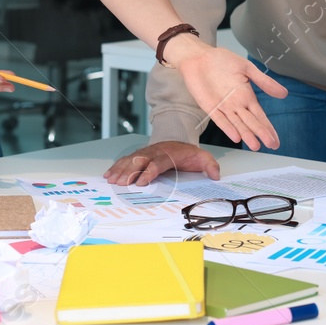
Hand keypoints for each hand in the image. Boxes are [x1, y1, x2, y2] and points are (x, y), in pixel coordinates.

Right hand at [104, 141, 220, 187]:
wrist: (178, 141)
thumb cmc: (188, 154)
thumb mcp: (202, 158)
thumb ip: (210, 166)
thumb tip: (216, 175)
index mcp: (169, 154)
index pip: (157, 163)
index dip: (149, 172)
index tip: (141, 182)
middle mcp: (154, 152)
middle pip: (140, 161)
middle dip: (129, 172)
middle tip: (120, 183)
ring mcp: (145, 153)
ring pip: (130, 160)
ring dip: (120, 170)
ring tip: (111, 180)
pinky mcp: (139, 156)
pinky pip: (126, 160)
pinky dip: (116, 166)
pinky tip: (108, 174)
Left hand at [167, 38, 286, 150]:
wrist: (199, 56)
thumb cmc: (222, 60)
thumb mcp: (247, 68)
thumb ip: (264, 82)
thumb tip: (284, 93)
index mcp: (247, 96)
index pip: (260, 116)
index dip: (268, 128)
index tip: (275, 140)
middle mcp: (237, 105)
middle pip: (251, 122)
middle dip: (262, 133)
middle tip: (272, 145)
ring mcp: (223, 107)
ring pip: (237, 124)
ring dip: (246, 135)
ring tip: (256, 146)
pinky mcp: (210, 107)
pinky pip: (220, 119)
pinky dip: (227, 128)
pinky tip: (236, 136)